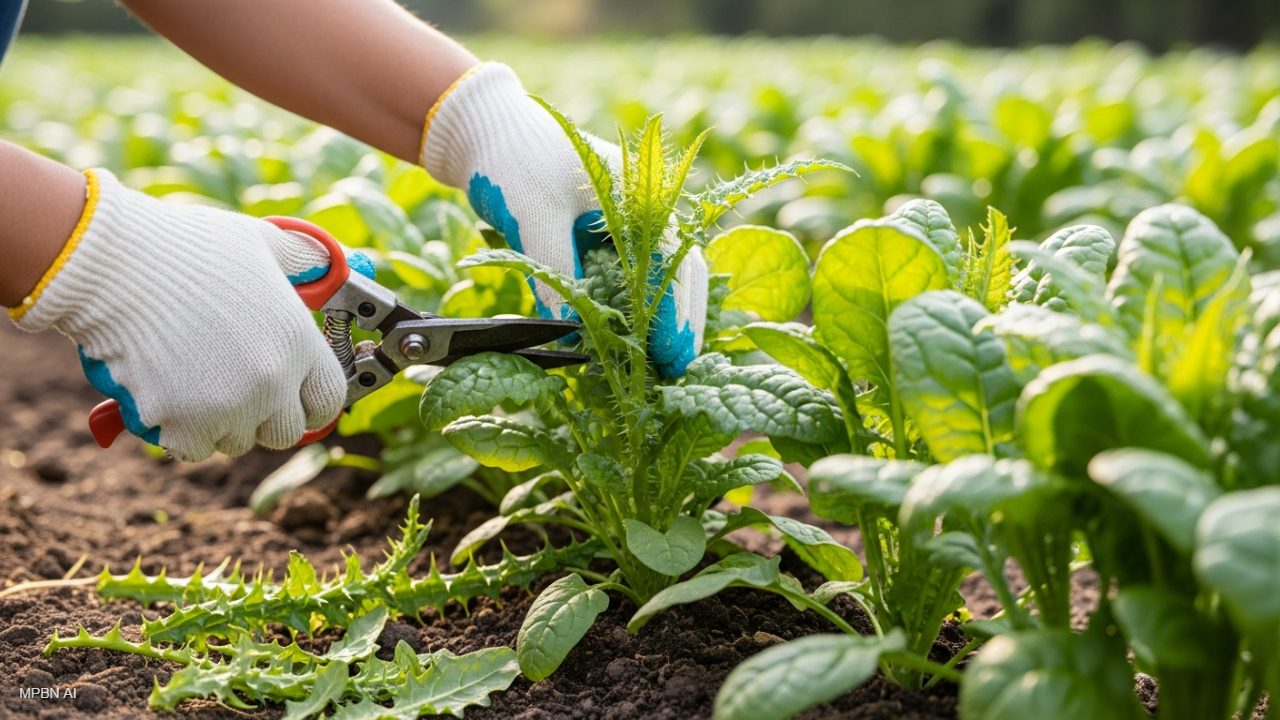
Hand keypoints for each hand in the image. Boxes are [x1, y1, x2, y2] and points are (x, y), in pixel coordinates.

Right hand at [9, 169, 350, 460]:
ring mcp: (226, 408)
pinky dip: (179, 431)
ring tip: (196, 377)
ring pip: (235, 442)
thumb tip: (334, 267)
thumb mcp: (264, 242)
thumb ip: (307, 262)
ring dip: (220, 423)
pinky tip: (168, 392)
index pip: (328, 402)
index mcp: (299, 343)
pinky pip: (190, 449)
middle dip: (265, 416)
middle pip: (284, 432)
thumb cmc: (187, 247)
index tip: (295, 396)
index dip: (311, 401)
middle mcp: (271, 383)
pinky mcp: (180, 426)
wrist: (112, 264)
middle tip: (238, 387)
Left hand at [420, 63, 706, 376]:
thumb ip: (553, 270)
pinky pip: (627, 276)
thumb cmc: (512, 159)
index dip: (674, 313)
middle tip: (675, 369)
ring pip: (658, 277)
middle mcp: (641, 209)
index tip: (672, 354)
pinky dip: (630, 306)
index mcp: (639, 196)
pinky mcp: (602, 235)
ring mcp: (624, 222)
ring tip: (660, 362)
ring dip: (660, 317)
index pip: (671, 264)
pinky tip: (626, 337)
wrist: (484, 130)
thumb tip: (570, 328)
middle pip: (679, 272)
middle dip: (680, 321)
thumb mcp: (533, 217)